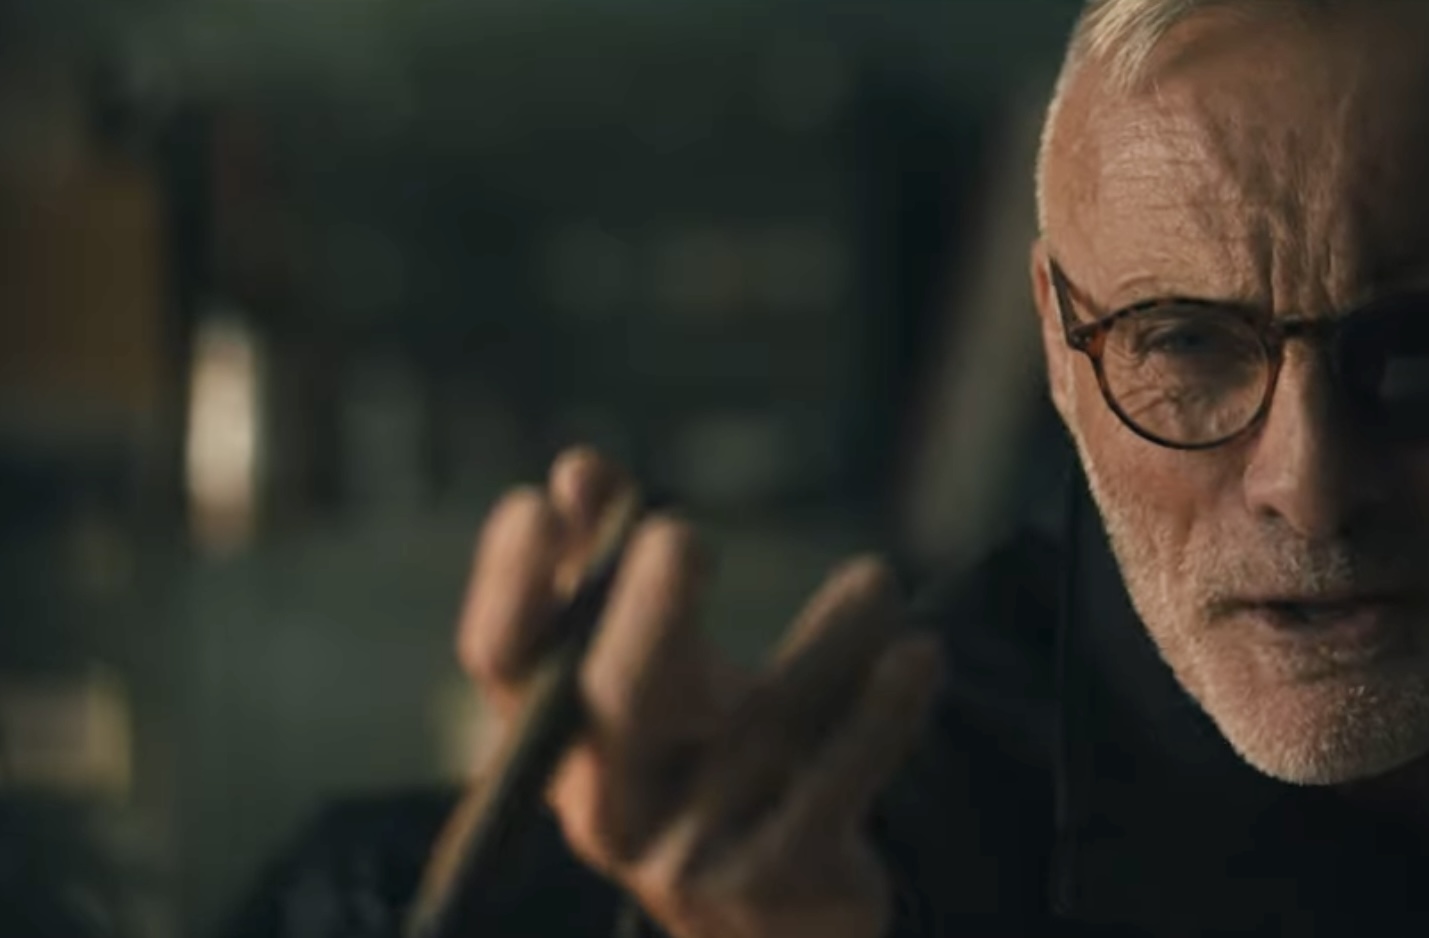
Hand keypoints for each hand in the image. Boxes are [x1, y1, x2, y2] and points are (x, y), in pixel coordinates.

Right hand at [456, 448, 943, 937]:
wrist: (770, 914)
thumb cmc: (696, 757)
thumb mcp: (653, 672)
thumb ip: (613, 571)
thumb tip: (577, 466)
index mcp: (556, 742)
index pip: (503, 663)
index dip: (509, 584)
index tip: (538, 500)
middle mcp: (607, 803)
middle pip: (613, 704)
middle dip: (647, 614)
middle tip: (681, 532)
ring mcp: (689, 853)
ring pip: (760, 730)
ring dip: (827, 645)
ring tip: (879, 580)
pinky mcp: (775, 879)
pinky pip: (833, 784)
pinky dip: (881, 714)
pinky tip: (919, 654)